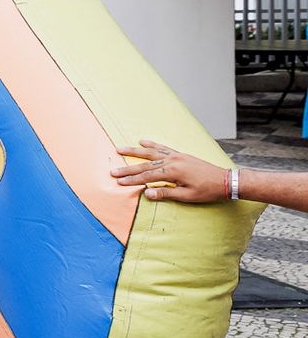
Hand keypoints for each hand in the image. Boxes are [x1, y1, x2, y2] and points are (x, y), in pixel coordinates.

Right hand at [111, 141, 229, 202]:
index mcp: (173, 172)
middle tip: (113, 171)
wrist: (225, 180)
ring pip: (151, 153)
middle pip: (145, 164)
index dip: (132, 180)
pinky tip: (143, 141)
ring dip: (134, 151)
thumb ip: (166, 193)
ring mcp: (176, 156)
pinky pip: (163, 148)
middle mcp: (172, 161)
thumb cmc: (207, 191)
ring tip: (119, 149)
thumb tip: (146, 193)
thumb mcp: (187, 196)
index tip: (118, 182)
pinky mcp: (180, 155)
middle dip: (128, 168)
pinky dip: (152, 145)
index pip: (147, 176)